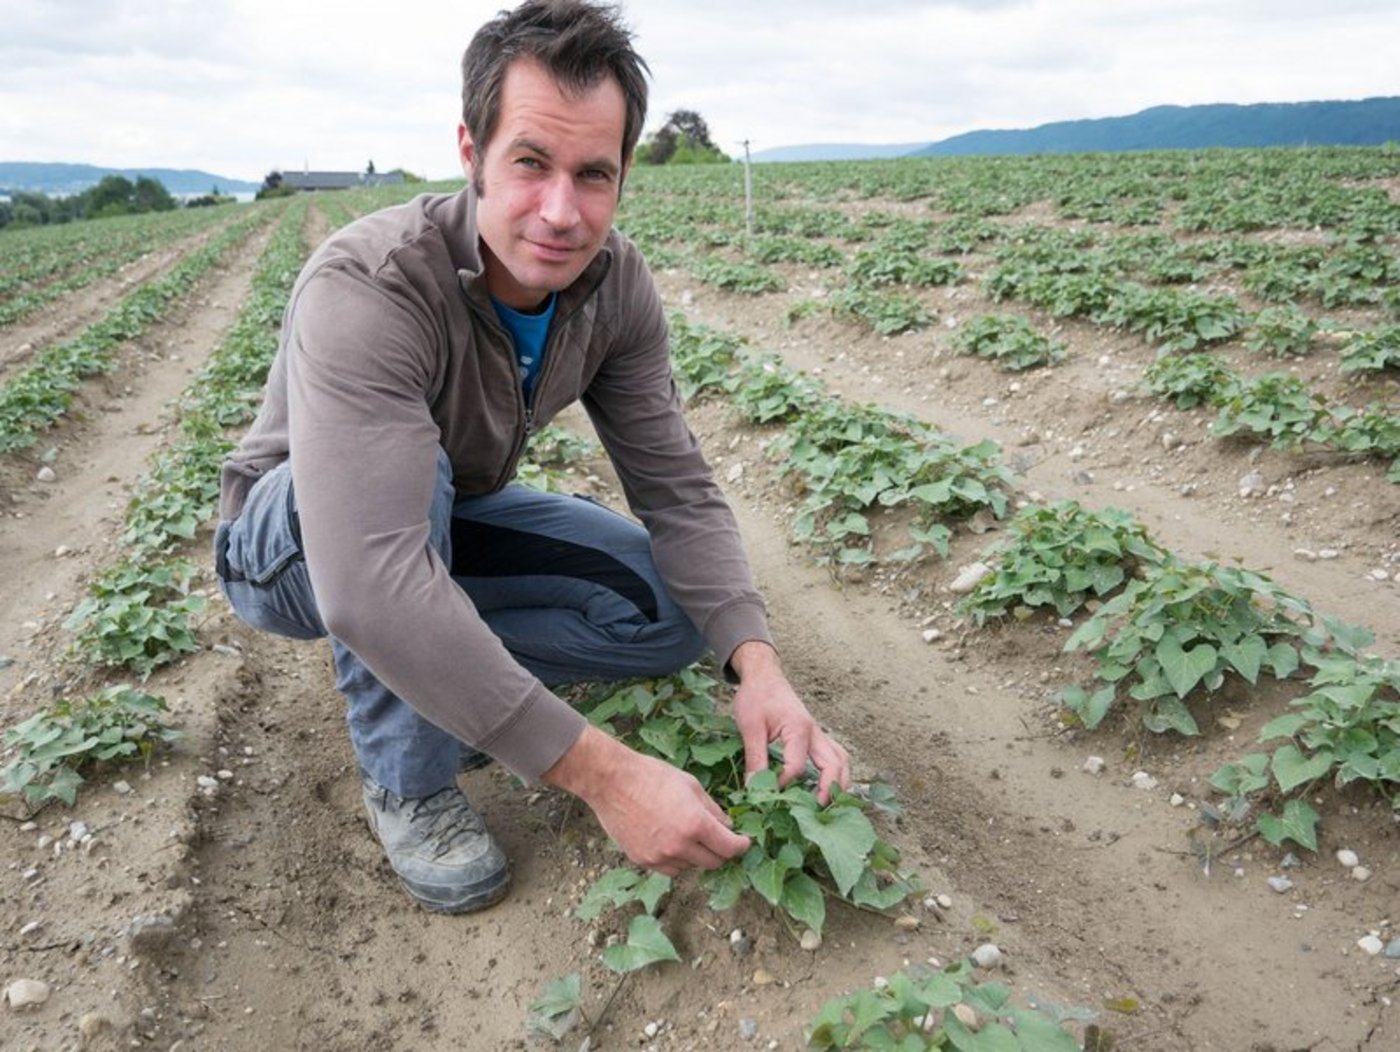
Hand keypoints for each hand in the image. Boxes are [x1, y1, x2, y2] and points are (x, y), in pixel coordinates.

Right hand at [542, 724, 749, 876]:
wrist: (611, 781)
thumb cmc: (652, 776)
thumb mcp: (690, 785)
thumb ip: (712, 809)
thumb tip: (728, 827)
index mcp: (695, 824)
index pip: (729, 848)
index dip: (741, 846)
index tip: (743, 842)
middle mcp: (679, 845)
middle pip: (713, 862)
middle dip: (721, 852)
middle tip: (719, 839)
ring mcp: (659, 856)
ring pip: (691, 867)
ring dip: (696, 856)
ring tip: (688, 835)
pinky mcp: (643, 861)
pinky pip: (669, 869)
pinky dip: (676, 860)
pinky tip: (671, 841)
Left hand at [729, 641, 849, 803]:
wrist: (763, 676)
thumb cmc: (756, 697)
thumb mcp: (750, 727)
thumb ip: (755, 758)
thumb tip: (754, 788)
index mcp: (799, 729)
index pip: (797, 766)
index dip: (783, 784)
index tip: (767, 793)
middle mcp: (815, 732)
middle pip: (834, 764)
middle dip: (829, 789)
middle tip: (818, 812)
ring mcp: (818, 733)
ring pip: (841, 759)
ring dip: (839, 781)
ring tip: (829, 804)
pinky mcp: (815, 735)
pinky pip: (834, 754)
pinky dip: (836, 772)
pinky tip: (827, 787)